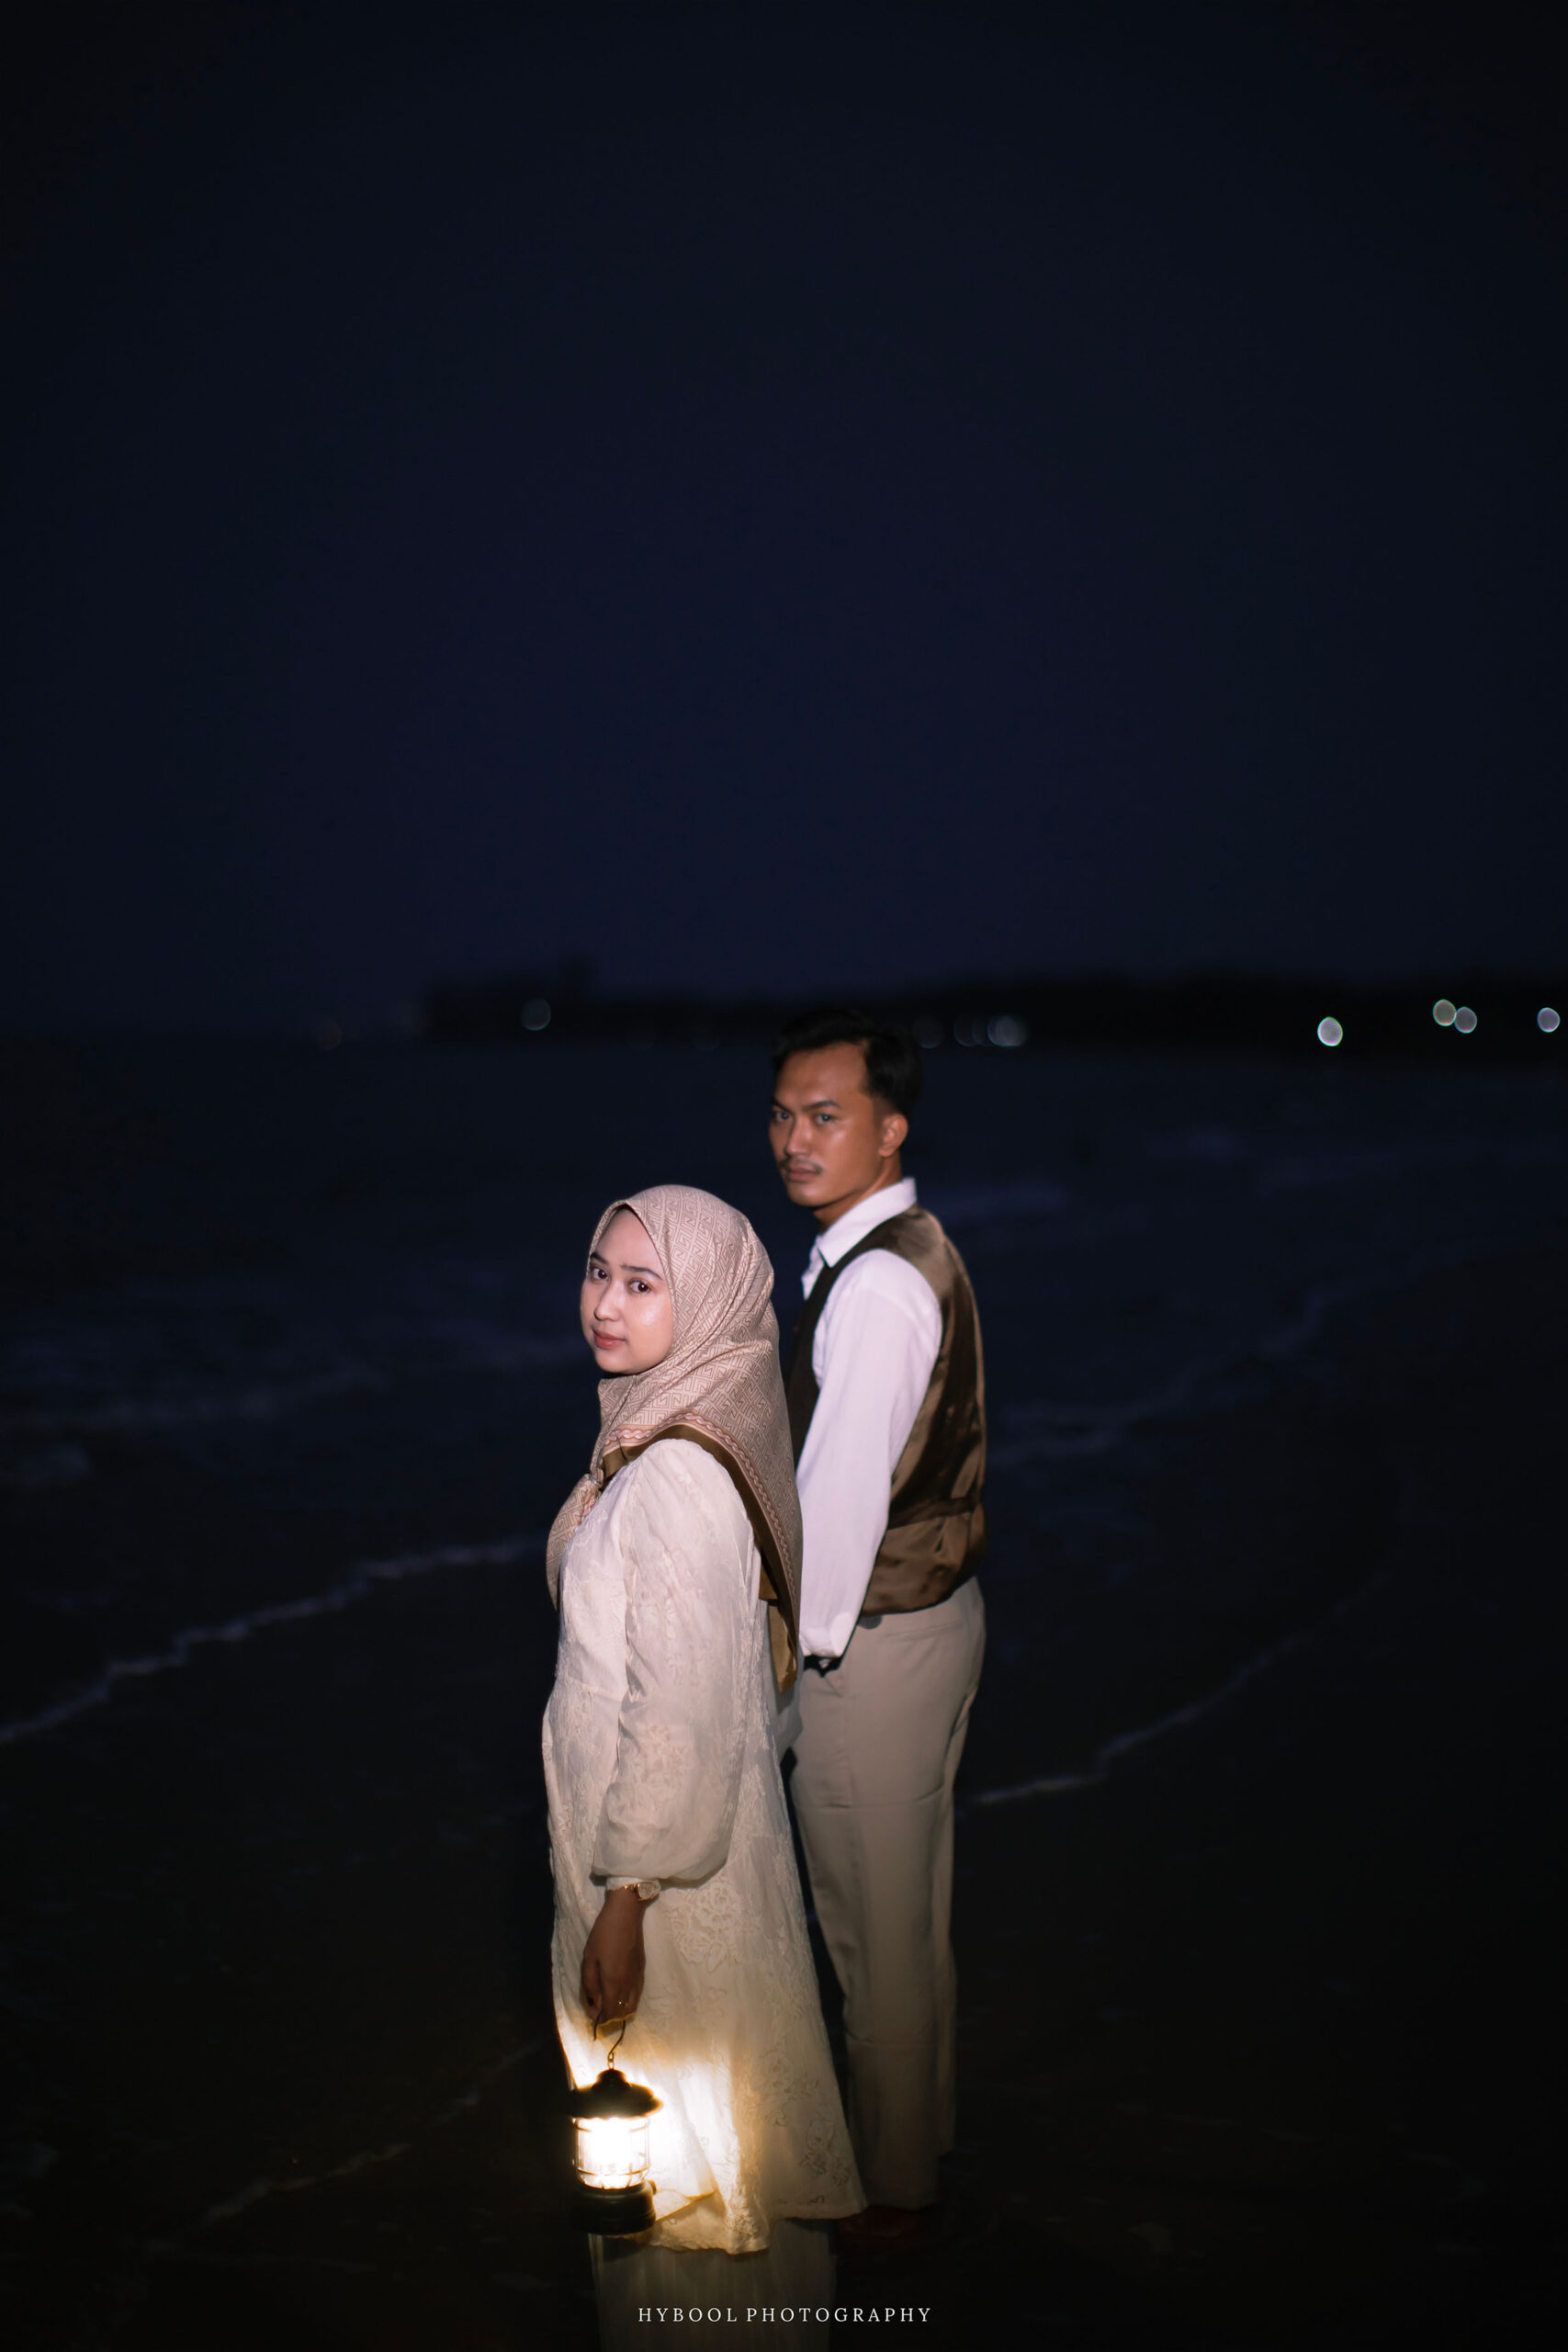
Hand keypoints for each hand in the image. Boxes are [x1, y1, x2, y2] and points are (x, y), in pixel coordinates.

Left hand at [581, 1888, 646, 2027]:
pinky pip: (637, 1995)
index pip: (610, 2013)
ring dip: (620, 2010)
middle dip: (609, 2017)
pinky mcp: (642, 1970)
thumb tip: (594, 2005)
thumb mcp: (589, 1959)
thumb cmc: (603, 1935)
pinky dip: (629, 2001)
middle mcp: (629, 1985)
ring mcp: (638, 1978)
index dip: (600, 2019)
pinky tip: (620, 1993)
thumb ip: (591, 1985)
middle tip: (597, 2009)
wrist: (626, 1915)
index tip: (592, 2015)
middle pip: (621, 2013)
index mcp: (614, 1983)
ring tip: (608, 2003)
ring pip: (632, 2006)